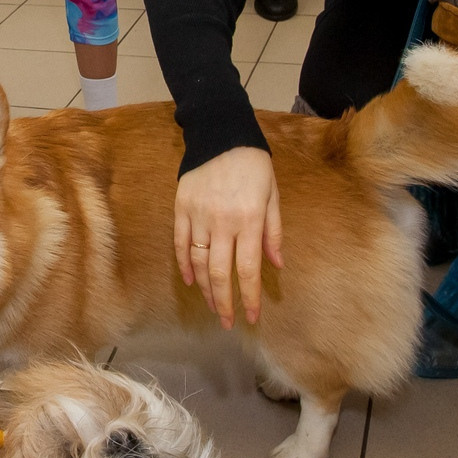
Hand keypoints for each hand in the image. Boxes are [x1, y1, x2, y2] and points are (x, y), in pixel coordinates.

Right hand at [173, 145, 284, 327]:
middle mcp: (223, 222)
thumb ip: (273, 232)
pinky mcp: (181, 208)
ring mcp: (198, 216)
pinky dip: (185, 265)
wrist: (221, 134)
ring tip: (213, 306)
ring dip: (206, 289)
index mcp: (249, 220)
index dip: (250, 297)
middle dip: (224, 302)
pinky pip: (181, 243)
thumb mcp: (273, 195)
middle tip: (227, 323)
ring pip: (199, 263)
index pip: (249, 269)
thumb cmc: (254, 165)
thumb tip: (276, 265)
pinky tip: (191, 280)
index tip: (251, 317)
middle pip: (220, 273)